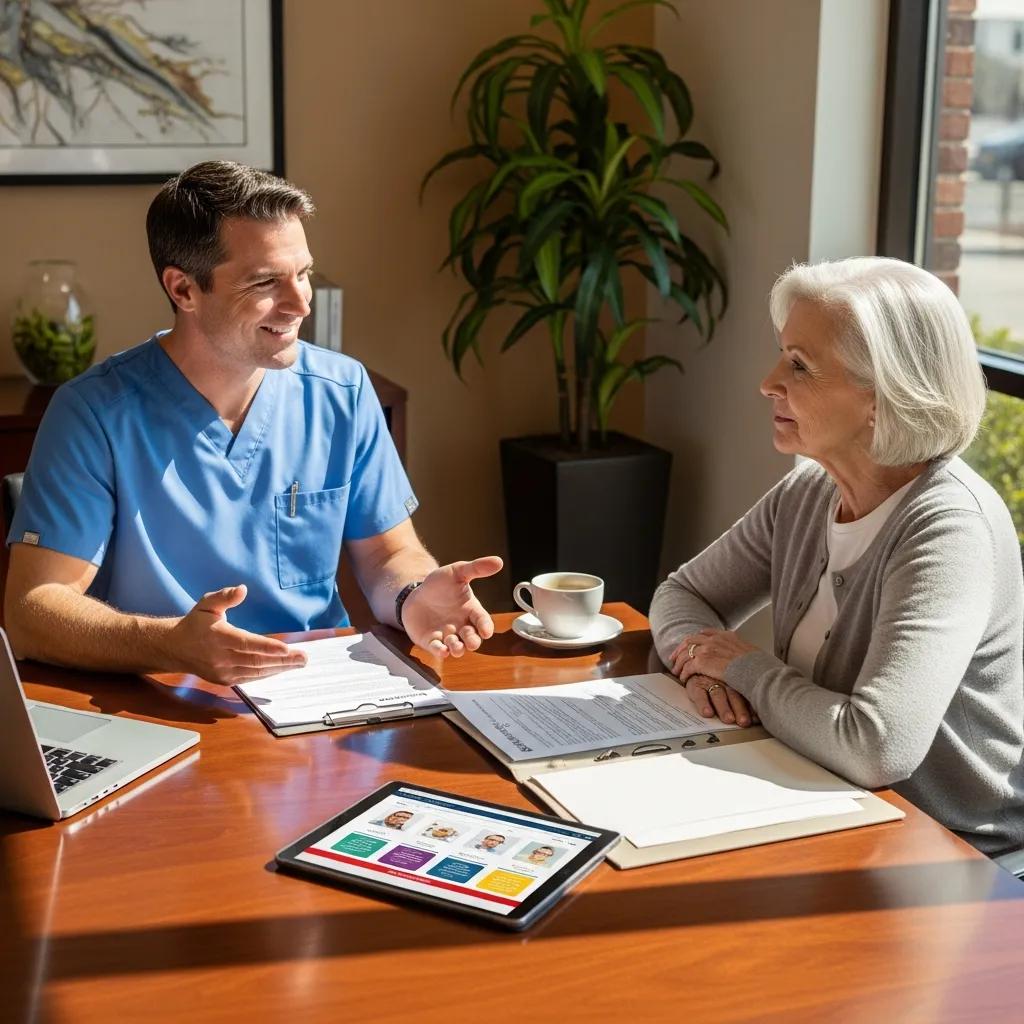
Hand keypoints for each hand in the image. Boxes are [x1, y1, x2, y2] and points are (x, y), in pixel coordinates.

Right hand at [162, 585, 306, 683]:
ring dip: (280, 668)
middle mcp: (220, 657)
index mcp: (218, 637)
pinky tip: (282, 668)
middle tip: (303, 658)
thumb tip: (242, 589)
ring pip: (256, 672)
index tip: (287, 648)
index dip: (267, 647)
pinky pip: (250, 678)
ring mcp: (222, 672)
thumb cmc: (196, 623)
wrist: (175, 648)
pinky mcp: (225, 680)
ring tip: (299, 663)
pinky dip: (268, 673)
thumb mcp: (206, 604)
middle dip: (282, 660)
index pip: (246, 644)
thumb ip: (224, 596)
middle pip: (256, 661)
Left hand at [401, 555, 502, 656]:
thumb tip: (498, 561)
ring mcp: (447, 635)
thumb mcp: (457, 572)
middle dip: (473, 642)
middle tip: (471, 642)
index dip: (486, 627)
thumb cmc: (440, 584)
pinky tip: (441, 650)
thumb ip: (476, 568)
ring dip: (458, 649)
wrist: (416, 593)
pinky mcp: (431, 641)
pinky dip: (440, 651)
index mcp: (471, 610)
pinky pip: (437, 649)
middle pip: (472, 638)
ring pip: (456, 647)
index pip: (483, 620)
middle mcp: (461, 625)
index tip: (486, 631)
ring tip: (455, 646)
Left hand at [670, 628, 759, 682]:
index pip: (705, 633)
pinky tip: (684, 678)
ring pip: (685, 653)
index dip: (695, 640)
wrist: (756, 670)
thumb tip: (743, 657)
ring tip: (677, 671)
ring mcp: (707, 649)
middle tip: (675, 657)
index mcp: (726, 635)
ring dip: (679, 662)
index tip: (690, 646)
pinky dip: (684, 673)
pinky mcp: (702, 661)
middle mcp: (714, 639)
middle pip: (690, 640)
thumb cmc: (758, 665)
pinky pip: (687, 667)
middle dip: (680, 649)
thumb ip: (740, 651)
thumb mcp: (749, 651)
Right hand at [679, 672, 756, 726]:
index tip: (757, 718)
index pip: (746, 691)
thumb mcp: (735, 679)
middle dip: (740, 708)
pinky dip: (703, 704)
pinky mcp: (695, 685)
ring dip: (724, 707)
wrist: (696, 664)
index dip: (752, 706)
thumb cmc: (719, 676)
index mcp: (736, 677)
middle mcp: (724, 680)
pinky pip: (699, 695)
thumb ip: (748, 691)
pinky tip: (707, 713)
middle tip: (744, 722)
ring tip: (728, 719)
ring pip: (718, 694)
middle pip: (734, 694)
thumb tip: (762, 715)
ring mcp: (709, 681)